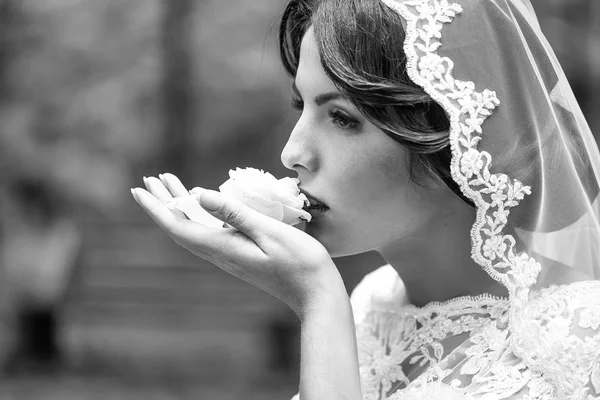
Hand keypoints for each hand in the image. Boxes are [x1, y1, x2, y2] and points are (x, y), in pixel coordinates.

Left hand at [131, 173, 347, 317]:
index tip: (139, 190)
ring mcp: (230, 256)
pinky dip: (199, 215)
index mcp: (223, 247)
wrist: (316, 293)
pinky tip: (202, 205)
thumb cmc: (300, 262)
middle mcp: (221, 253)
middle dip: (163, 202)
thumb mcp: (268, 231)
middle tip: (149, 180)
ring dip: (180, 206)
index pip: (179, 226)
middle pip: (182, 226)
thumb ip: (234, 213)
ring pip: (195, 228)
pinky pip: (209, 233)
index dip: (157, 208)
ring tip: (170, 184)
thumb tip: (198, 194)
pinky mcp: (240, 255)